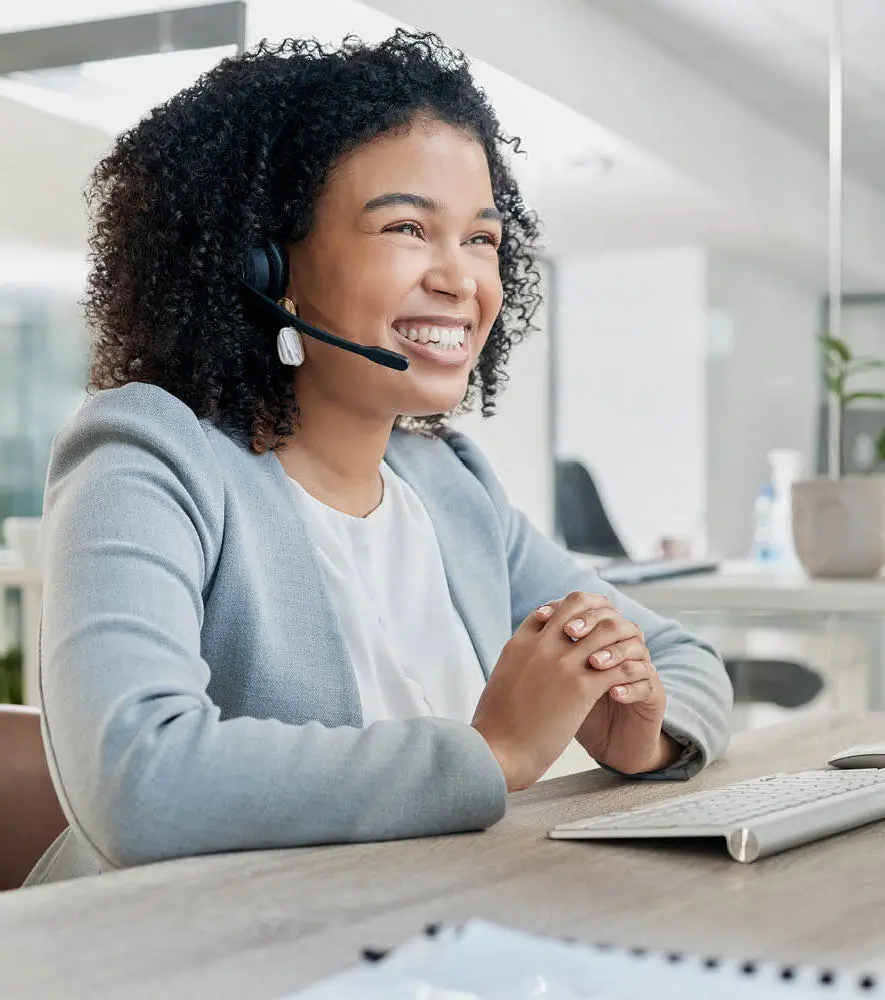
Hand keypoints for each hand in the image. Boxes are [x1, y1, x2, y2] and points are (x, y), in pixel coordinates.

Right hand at [472, 592, 659, 790]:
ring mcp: (561, 664)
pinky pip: (616, 666)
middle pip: (578, 606)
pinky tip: (628, 684)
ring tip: (625, 656)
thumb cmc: (493, 728)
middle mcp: (541, 645)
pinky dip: (626, 670)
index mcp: (519, 644)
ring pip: (604, 631)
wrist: (495, 754)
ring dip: (618, 642)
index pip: (550, 610)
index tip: (582, 630)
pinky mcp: (580, 688)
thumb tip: (520, 667)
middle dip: (597, 618)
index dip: (569, 615)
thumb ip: (515, 665)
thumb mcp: (500, 681)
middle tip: (610, 636)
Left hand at [535, 595, 678, 774]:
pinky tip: (612, 693)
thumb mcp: (559, 680)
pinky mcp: (654, 696)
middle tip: (570, 633)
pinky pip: (647, 682)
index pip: (593, 609)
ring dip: (612, 653)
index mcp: (601, 640)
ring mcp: (641, 671)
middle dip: (591, 624)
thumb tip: (532, 619)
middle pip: (614, 621)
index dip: (570, 609)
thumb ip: (552, 651)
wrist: (608, 748)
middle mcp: (623, 649)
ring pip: (635, 648)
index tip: (544, 616)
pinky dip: (629, 686)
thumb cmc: (578, 711)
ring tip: (592, 664)